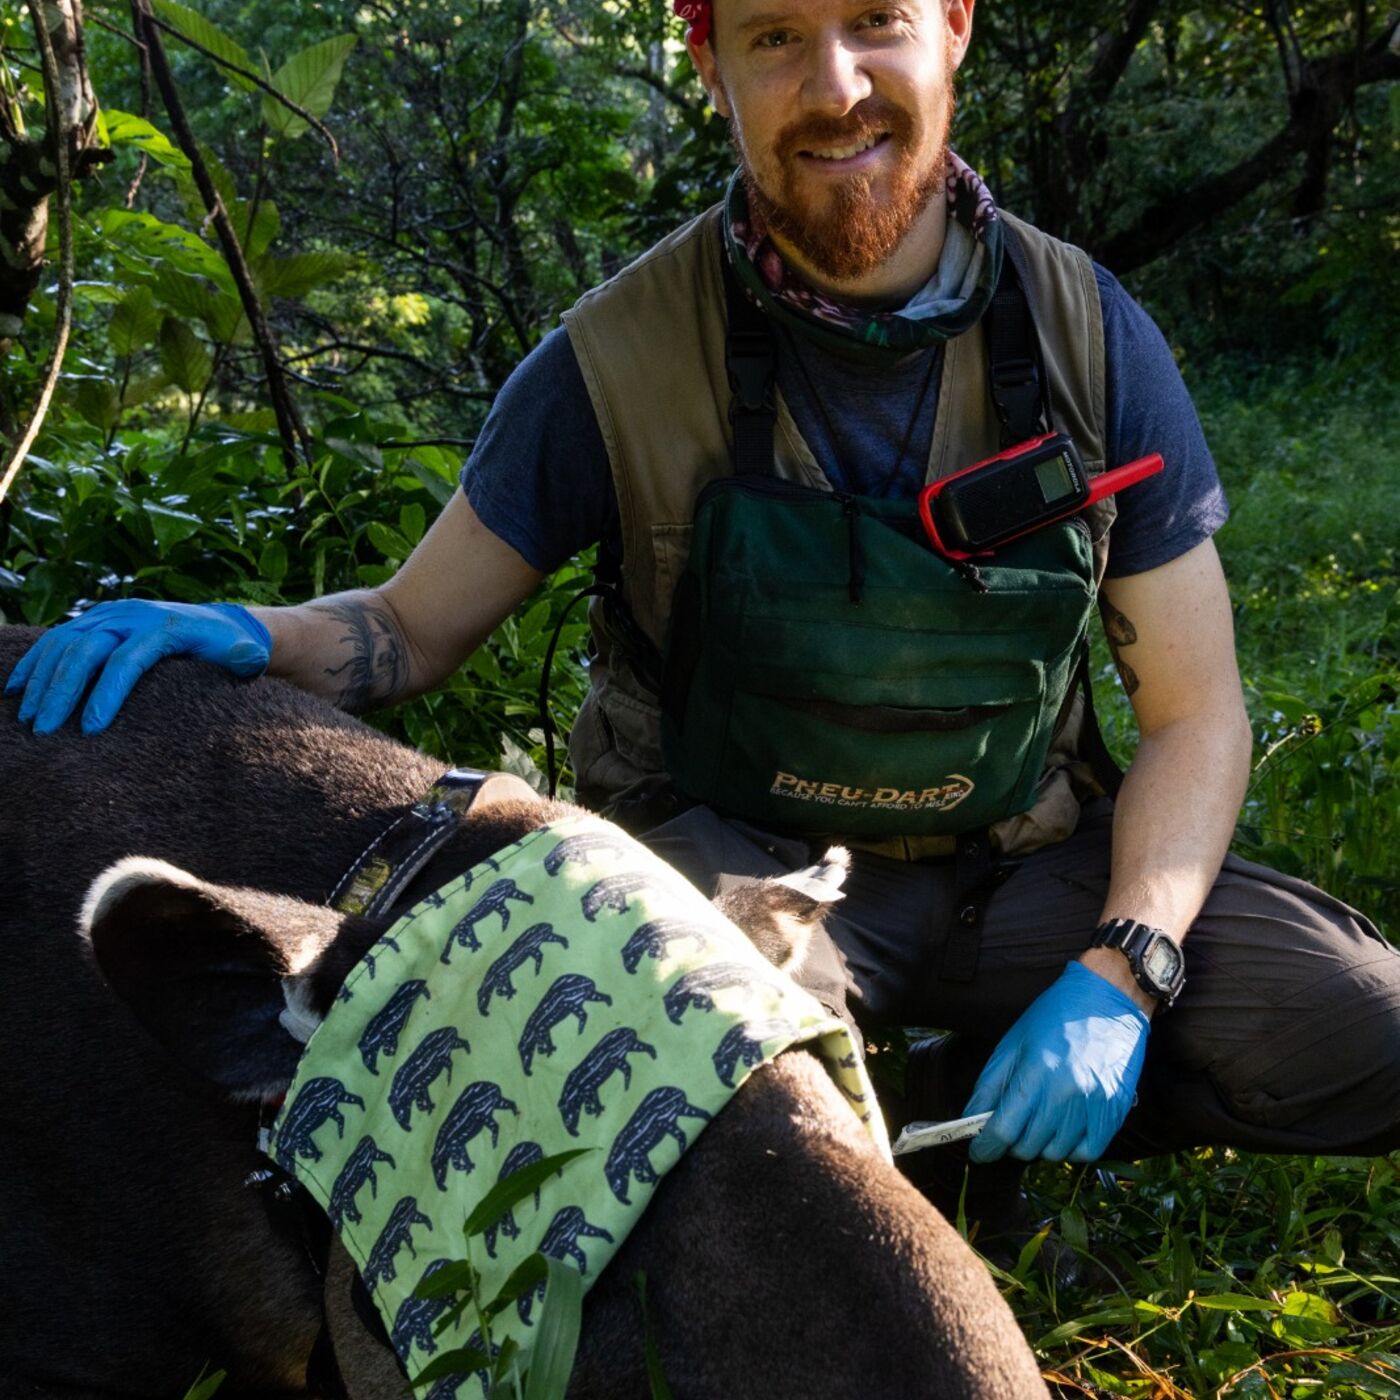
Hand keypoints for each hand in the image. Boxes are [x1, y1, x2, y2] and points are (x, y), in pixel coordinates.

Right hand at [5, 600, 270, 734]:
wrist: (223, 622)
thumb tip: (247, 659)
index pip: (126, 660)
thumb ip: (245, 658)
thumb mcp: (245, 653)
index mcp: (164, 626)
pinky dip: (35, 662)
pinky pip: (58, 637)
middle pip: (85, 650)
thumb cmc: (232, 648)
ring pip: (64, 642)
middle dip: (62, 691)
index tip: (92, 729)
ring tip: (28, 719)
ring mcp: (111, 614)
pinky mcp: (98, 619)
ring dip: (41, 680)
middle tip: (45, 732)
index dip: (107, 694)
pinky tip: (15, 690)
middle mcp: (131, 615)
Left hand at [964, 960, 1149, 1162]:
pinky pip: (1087, 1152)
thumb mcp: (1013, 1042)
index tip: (978, 1152)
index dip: (985, 1147)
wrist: (1108, 1001)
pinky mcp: (1115, 1111)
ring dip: (1040, 1144)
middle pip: (1027, 1145)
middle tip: (1010, 1128)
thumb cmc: (1055, 1016)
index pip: (1003, 1129)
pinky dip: (1070, 1148)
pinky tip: (1064, 1128)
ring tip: (1039, 1120)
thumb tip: (971, 1119)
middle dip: (1011, 1143)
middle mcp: (1065, 1092)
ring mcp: (1093, 1104)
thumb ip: (990, 1084)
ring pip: (1055, 1152)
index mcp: (1035, 1071)